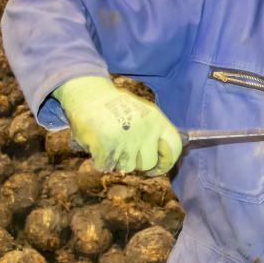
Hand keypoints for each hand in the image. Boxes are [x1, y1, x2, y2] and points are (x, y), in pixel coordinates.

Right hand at [52, 76, 181, 175]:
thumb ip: (154, 133)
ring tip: (110, 141)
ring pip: (127, 167)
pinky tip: (98, 143)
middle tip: (124, 149)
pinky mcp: (107, 146)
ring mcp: (126, 138)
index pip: (175, 147)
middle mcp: (144, 129)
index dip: (167, 162)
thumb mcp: (143, 113)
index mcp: (156, 120)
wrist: (88, 94)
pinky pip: (106, 166)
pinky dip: (100, 160)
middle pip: (148, 163)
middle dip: (136, 162)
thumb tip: (163, 159)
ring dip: (117, 160)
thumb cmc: (116, 107)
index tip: (157, 168)